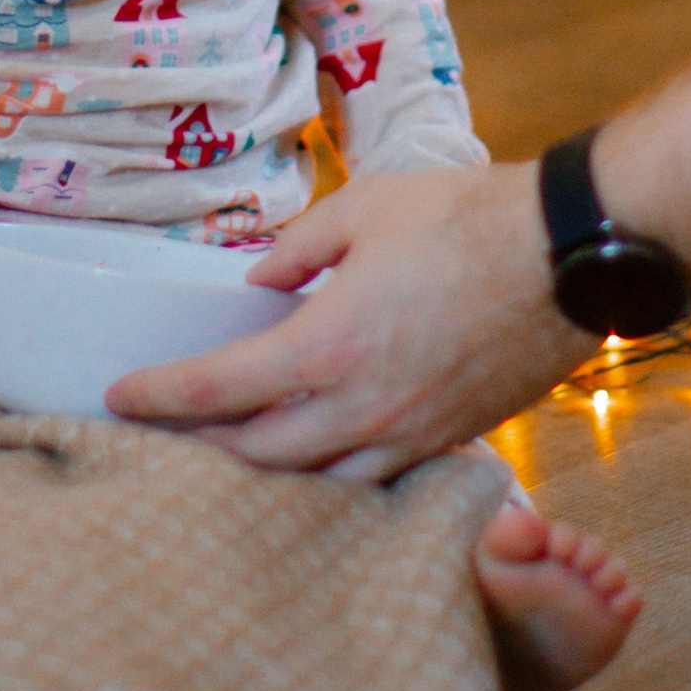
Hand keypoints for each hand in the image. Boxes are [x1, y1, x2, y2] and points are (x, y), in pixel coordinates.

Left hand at [104, 165, 581, 477]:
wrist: (572, 254)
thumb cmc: (468, 219)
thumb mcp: (364, 208)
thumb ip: (297, 249)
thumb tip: (259, 281)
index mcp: (328, 347)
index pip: (217, 390)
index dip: (158, 396)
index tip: (119, 395)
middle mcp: (362, 408)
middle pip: (255, 457)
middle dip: (200, 447)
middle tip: (163, 433)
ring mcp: (410, 435)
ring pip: (315, 481)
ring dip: (265, 472)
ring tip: (231, 453)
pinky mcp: (450, 440)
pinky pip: (374, 477)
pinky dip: (333, 471)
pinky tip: (320, 452)